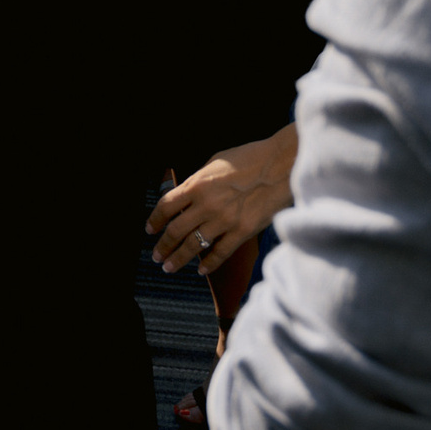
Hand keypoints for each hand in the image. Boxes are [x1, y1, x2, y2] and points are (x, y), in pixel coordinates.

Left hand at [147, 123, 298, 274]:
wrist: (280, 166)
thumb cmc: (249, 159)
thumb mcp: (214, 163)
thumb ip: (198, 182)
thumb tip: (184, 195)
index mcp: (196, 184)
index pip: (166, 206)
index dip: (155, 220)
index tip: (150, 229)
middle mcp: (206, 205)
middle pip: (176, 231)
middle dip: (163, 246)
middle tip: (156, 255)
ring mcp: (224, 220)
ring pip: (194, 245)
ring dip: (178, 259)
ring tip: (169, 267)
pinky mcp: (243, 231)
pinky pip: (220, 252)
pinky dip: (209, 263)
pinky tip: (201, 270)